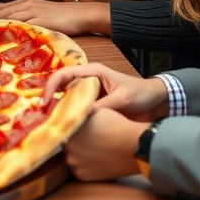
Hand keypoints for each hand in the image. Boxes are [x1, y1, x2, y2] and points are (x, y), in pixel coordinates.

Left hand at [0, 0, 110, 36]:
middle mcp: (28, 3)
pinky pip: (23, 24)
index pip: (4, 6)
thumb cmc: (62, 15)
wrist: (80, 13)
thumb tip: (16, 23)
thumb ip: (29, 15)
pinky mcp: (41, 20)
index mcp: (27, 1)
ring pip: (11, 16)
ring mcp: (34, 11)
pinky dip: (13, 27)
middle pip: (4, 10)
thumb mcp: (42, 11)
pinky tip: (5, 33)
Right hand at [42, 62, 169, 120]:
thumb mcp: (122, 99)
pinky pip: (79, 109)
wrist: (156, 102)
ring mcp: (91, 93)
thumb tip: (84, 116)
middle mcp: (88, 80)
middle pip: (62, 87)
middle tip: (43, 116)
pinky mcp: (94, 105)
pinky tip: (68, 127)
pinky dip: (71, 117)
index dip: (52, 86)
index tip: (44, 101)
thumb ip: (104, 106)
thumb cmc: (140, 94)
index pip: (64, 74)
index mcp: (92, 72)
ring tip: (51, 123)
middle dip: (51, 99)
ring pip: (69, 99)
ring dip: (60, 109)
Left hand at [63, 108, 148, 180]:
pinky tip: (95, 160)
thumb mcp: (96, 111)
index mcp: (68, 130)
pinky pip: (79, 169)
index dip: (71, 128)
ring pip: (71, 157)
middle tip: (86, 140)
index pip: (63, 129)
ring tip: (92, 150)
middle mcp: (67, 148)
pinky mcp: (82, 176)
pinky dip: (84, 166)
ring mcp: (74, 164)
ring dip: (78, 154)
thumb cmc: (117, 126)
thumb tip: (75, 112)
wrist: (134, 147)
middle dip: (74, 141)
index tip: (79, 129)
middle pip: (66, 144)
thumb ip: (81, 114)